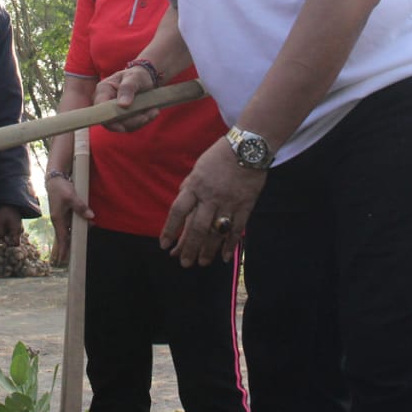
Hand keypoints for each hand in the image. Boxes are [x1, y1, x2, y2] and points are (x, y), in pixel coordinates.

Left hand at [0, 205, 23, 245]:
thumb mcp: (0, 223)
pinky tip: (3, 225)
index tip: (3, 240)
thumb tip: (0, 242)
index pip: (16, 244)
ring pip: (12, 236)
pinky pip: (12, 232)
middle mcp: (20, 230)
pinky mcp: (17, 225)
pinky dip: (7, 230)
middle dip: (6, 239)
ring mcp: (19, 228)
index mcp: (16, 231)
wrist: (10, 203)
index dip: (9, 245)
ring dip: (6, 234)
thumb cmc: (5, 213)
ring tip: (0, 227)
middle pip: (13, 240)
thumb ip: (0, 234)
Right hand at [46, 174, 93, 264]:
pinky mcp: (65, 213)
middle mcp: (59, 220)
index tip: (63, 260)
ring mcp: (62, 217)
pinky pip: (72, 222)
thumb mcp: (71, 197)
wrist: (55, 179)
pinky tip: (88, 223)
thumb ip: (81, 207)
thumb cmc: (61, 188)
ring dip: (78, 232)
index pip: (61, 238)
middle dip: (71, 244)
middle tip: (76, 254)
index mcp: (58, 219)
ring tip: (89, 231)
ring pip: (70, 229)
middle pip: (66, 236)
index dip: (63, 249)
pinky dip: (79, 224)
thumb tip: (91, 217)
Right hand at [94, 66, 159, 131]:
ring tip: (153, 111)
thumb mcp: (134, 77)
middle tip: (146, 117)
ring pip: (123, 125)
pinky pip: (131, 125)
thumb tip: (122, 105)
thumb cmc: (137, 76)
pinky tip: (153, 112)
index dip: (109, 119)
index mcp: (103, 90)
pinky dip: (143, 121)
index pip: (100, 108)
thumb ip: (127, 88)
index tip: (122, 126)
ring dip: (139, 122)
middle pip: (111, 121)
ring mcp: (115, 112)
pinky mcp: (124, 118)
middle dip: (130, 122)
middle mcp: (105, 103)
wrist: (146, 79)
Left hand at [160, 138, 265, 265]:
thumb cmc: (219, 156)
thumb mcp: (198, 168)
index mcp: (195, 185)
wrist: (248, 147)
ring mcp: (229, 202)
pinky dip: (230, 244)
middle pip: (197, 228)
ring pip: (216, 232)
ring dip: (208, 250)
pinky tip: (224, 257)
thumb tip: (181, 204)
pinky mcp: (245, 205)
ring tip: (202, 262)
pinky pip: (237, 229)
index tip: (164, 244)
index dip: (169, 229)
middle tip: (184, 263)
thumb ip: (189, 187)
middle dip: (189, 248)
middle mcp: (210, 196)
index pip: (178, 211)